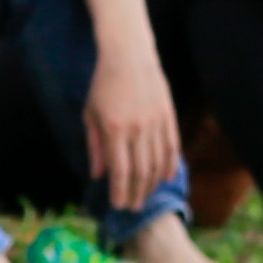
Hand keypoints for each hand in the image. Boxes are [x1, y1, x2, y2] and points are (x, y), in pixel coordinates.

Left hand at [81, 40, 179, 210]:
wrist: (129, 55)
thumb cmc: (103, 85)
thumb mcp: (90, 114)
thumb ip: (95, 147)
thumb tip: (98, 176)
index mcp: (115, 129)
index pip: (120, 171)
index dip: (120, 192)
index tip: (118, 206)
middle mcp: (137, 128)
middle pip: (141, 172)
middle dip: (137, 194)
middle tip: (133, 207)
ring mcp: (156, 122)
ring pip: (158, 163)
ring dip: (152, 184)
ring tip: (145, 196)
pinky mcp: (168, 116)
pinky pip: (172, 147)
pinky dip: (170, 165)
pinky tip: (165, 179)